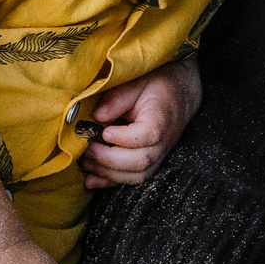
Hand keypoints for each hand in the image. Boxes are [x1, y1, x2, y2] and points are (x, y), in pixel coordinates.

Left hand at [78, 57, 200, 187]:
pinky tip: (90, 180)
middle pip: (140, 161)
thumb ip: (119, 97)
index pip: (148, 135)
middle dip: (109, 160)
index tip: (105, 132)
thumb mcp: (138, 81)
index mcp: (161, 119)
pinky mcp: (150, 163)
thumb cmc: (157, 84)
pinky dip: (110, 182)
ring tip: (84, 162)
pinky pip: (132, 179)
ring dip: (107, 174)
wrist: (180, 93)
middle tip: (87, 149)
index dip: (125, 138)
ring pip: (136, 176)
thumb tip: (98, 116)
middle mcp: (163, 142)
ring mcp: (158, 156)